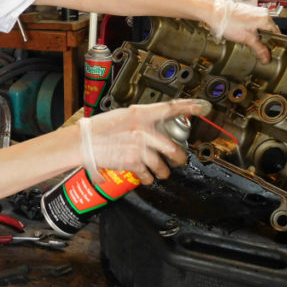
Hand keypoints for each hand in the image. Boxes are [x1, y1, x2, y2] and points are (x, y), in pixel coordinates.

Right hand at [78, 99, 211, 184]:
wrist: (83, 142)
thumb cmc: (98, 128)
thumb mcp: (122, 116)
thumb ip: (140, 120)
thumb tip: (153, 125)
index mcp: (141, 114)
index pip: (171, 108)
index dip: (190, 107)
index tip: (203, 107)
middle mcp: (143, 130)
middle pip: (173, 147)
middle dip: (179, 158)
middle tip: (179, 160)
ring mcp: (139, 147)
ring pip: (163, 165)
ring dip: (163, 172)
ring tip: (160, 172)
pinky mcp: (133, 163)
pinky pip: (148, 175)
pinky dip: (148, 179)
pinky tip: (146, 177)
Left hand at [207, 0, 279, 63]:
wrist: (215, 13)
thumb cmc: (229, 23)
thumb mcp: (247, 39)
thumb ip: (259, 49)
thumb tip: (266, 57)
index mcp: (266, 19)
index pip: (277, 34)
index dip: (273, 44)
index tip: (270, 51)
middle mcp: (262, 13)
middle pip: (270, 30)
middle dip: (265, 40)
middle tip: (260, 49)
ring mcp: (255, 11)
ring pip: (262, 26)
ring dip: (258, 34)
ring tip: (251, 41)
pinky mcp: (248, 11)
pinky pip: (255, 22)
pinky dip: (253, 29)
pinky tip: (245, 33)